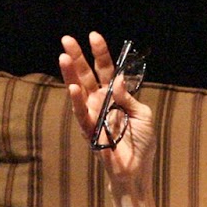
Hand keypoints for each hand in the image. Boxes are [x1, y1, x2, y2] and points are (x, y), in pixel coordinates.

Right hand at [59, 31, 155, 194]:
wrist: (136, 170)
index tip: (93, 36)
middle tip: (66, 39)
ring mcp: (94, 117)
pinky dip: (78, 102)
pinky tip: (74, 88)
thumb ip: (129, 98)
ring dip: (71, 75)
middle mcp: (101, 103)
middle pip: (87, 76)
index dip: (100, 53)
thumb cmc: (141, 143)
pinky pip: (82, 115)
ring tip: (63, 57)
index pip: (106, 70)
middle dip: (77, 57)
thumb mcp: (143, 115)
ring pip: (79, 92)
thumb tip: (118, 80)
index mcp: (115, 96)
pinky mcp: (90, 132)